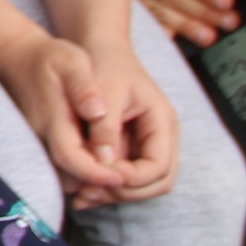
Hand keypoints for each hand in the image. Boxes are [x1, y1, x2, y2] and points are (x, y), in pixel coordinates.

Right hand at [0, 34, 129, 205]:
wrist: (20, 59)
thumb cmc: (51, 59)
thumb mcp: (72, 61)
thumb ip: (84, 87)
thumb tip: (97, 112)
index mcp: (51, 119)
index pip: (71, 158)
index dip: (96, 173)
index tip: (121, 177)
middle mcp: (39, 137)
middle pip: (67, 179)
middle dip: (96, 185)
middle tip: (128, 180)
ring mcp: (37, 145)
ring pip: (64, 180)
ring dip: (89, 183)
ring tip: (119, 174)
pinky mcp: (40, 148)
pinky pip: (61, 173)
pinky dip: (81, 176)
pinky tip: (102, 165)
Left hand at [71, 41, 179, 206]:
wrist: (99, 48)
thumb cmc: (103, 64)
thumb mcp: (105, 91)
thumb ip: (105, 127)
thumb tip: (102, 164)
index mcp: (162, 121)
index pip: (159, 167)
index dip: (132, 178)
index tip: (101, 174)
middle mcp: (162, 137)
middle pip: (157, 183)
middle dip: (125, 192)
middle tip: (91, 194)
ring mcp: (148, 144)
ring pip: (143, 186)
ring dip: (115, 194)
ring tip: (83, 196)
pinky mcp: (131, 148)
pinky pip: (126, 177)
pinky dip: (108, 186)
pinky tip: (82, 190)